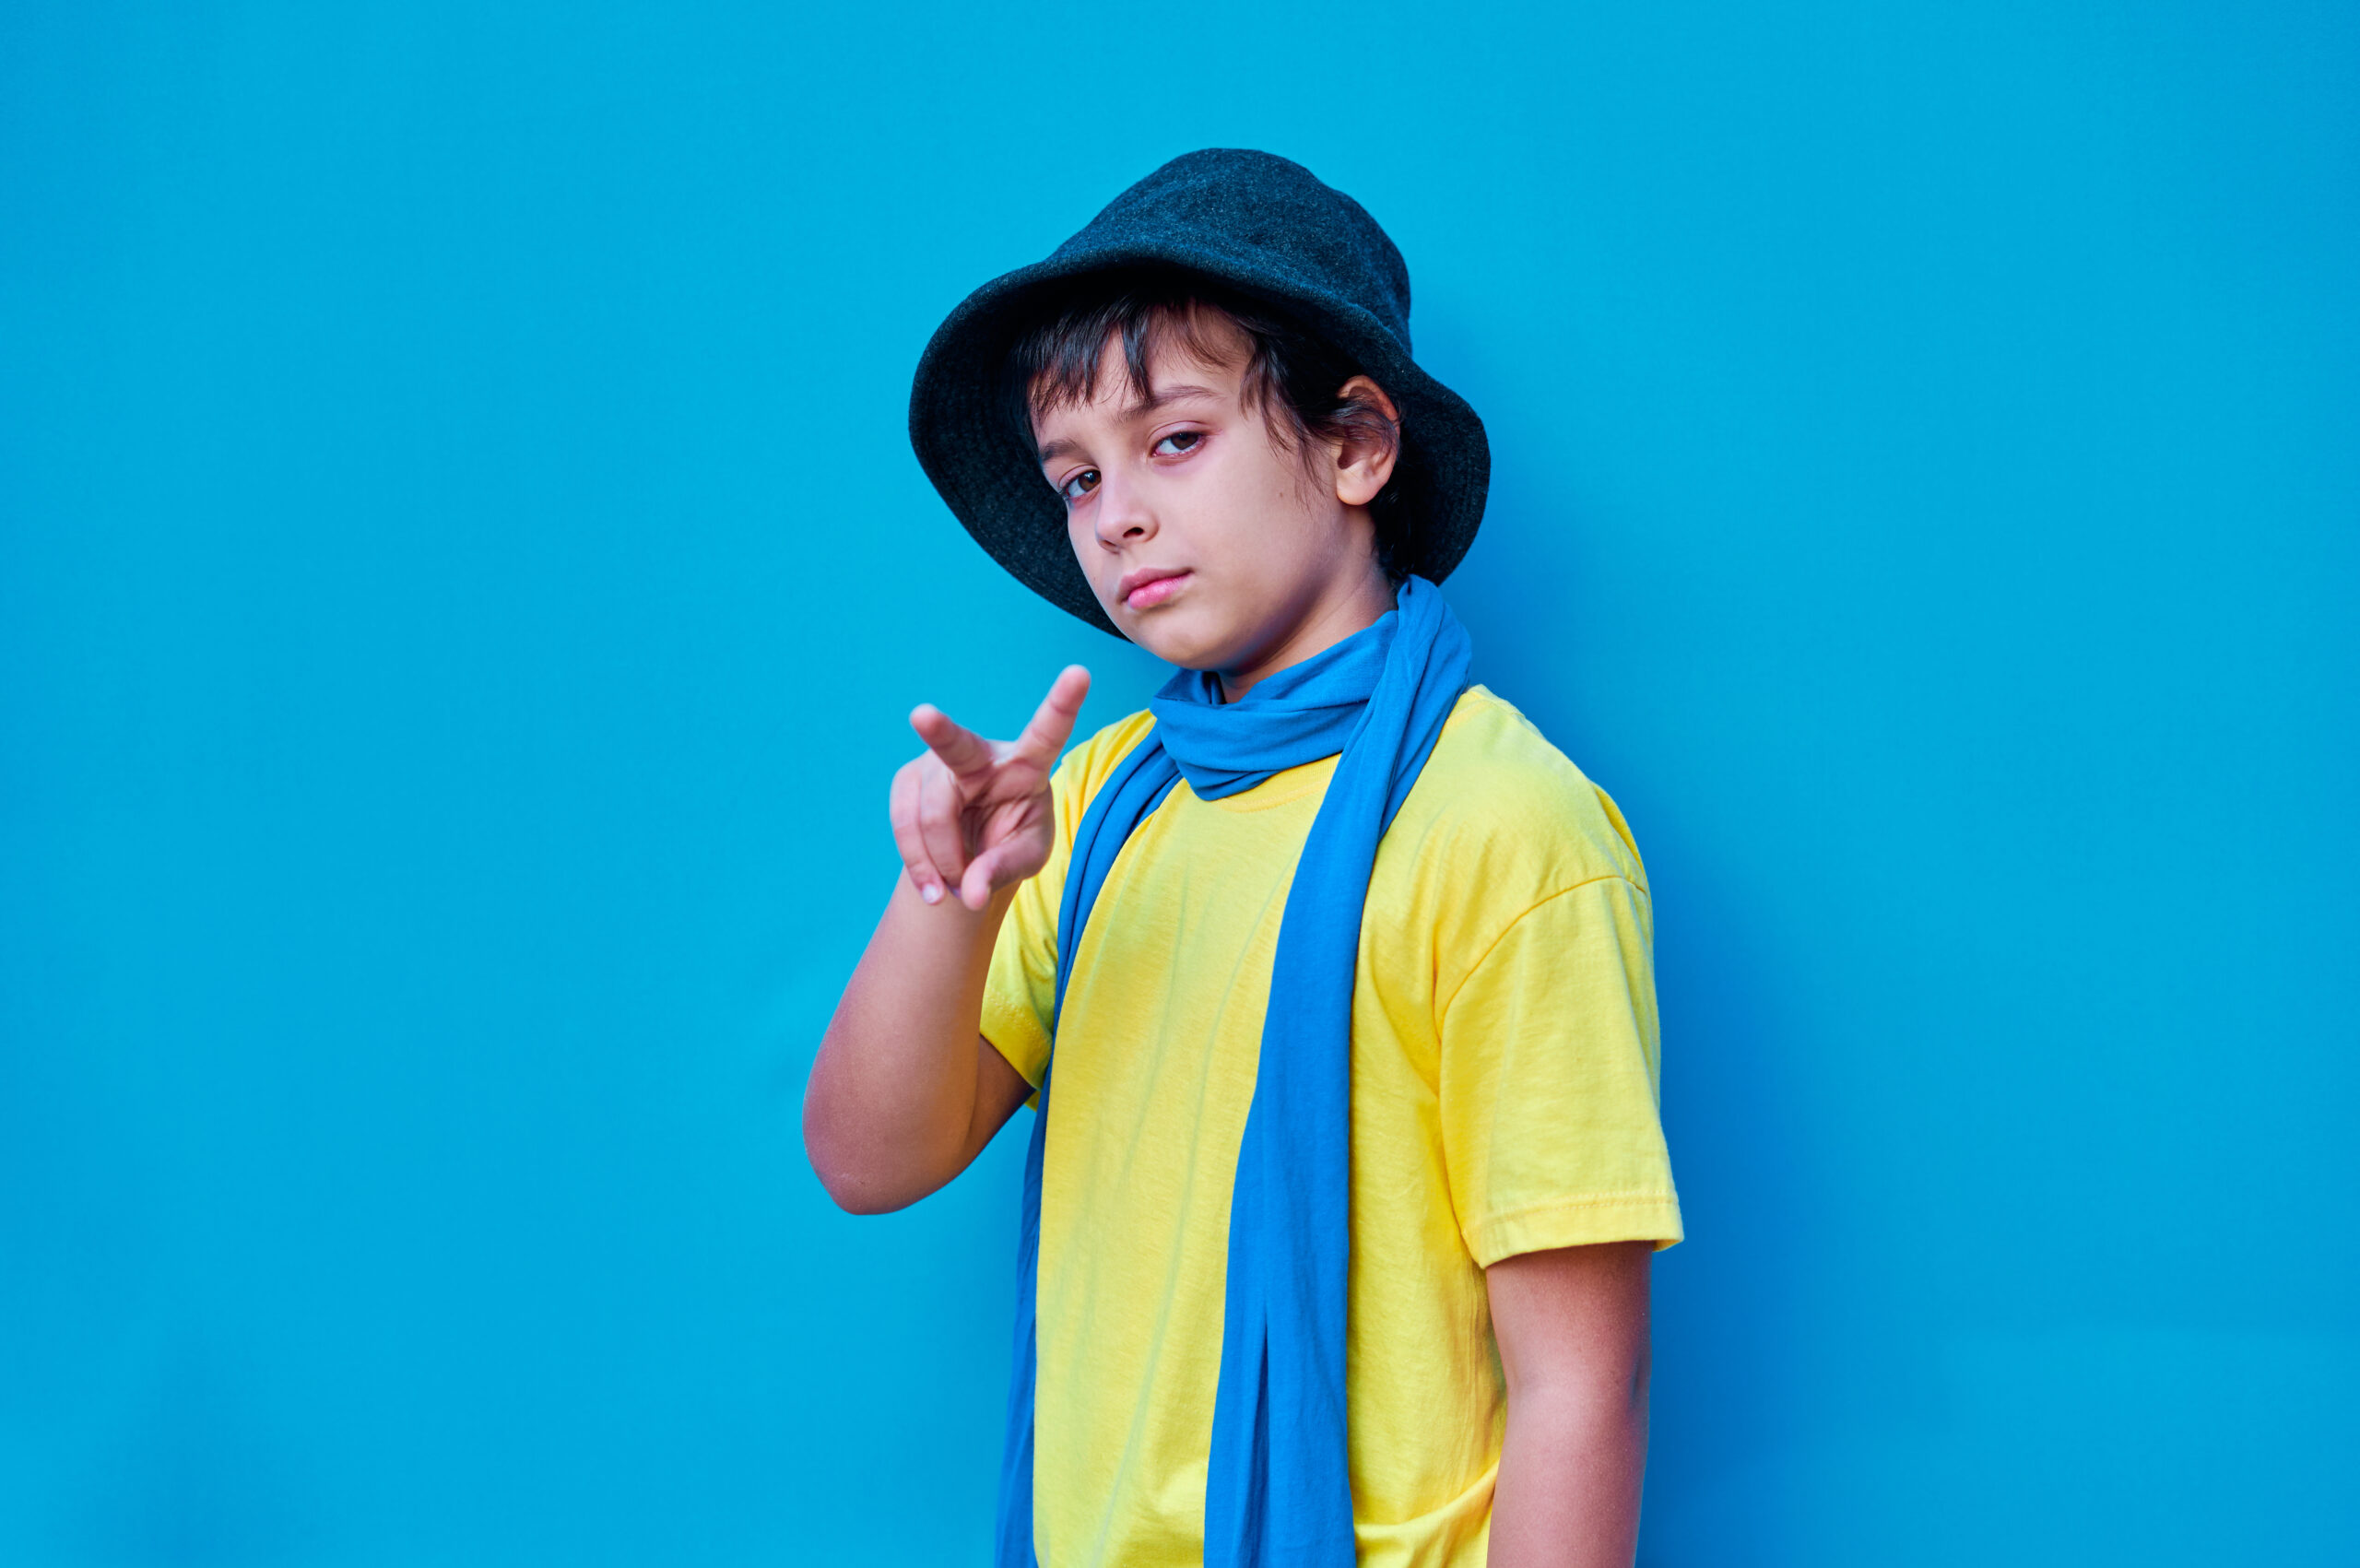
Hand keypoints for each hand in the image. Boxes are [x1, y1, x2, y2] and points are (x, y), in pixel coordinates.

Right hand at [891, 666, 1090, 910]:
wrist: (973, 848)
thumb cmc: (1013, 839)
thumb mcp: (1026, 857)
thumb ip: (1004, 869)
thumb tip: (970, 892)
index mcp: (1029, 762)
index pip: (1047, 732)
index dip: (1063, 703)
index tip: (1080, 673)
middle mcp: (981, 753)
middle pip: (956, 746)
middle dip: (938, 730)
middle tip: (922, 715)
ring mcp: (939, 762)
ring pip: (929, 813)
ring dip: (941, 860)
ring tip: (956, 888)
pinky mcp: (909, 780)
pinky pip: (904, 824)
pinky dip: (918, 863)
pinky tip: (932, 887)